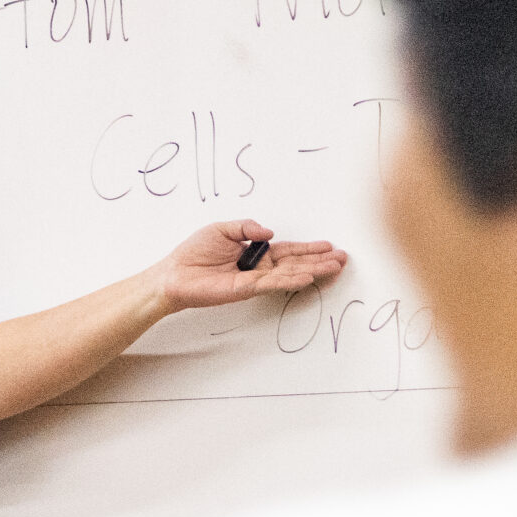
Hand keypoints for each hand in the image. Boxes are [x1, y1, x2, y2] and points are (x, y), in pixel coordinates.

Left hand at [151, 219, 346, 312]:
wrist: (174, 274)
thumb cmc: (194, 252)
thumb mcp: (222, 229)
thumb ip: (247, 227)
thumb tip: (270, 231)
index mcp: (255, 251)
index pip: (289, 250)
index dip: (309, 248)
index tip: (329, 246)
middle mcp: (259, 267)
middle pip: (296, 262)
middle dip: (320, 260)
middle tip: (343, 259)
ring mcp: (255, 279)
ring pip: (290, 273)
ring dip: (313, 270)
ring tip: (334, 267)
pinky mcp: (245, 289)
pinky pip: (273, 283)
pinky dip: (290, 280)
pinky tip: (307, 277)